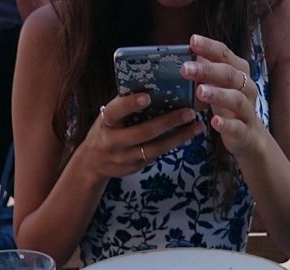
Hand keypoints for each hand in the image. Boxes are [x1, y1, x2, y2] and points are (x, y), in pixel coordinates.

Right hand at [79, 91, 201, 180]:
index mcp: (106, 123)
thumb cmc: (107, 129)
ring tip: (196, 126)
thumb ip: (125, 103)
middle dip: (167, 122)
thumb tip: (153, 81)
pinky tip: (188, 135)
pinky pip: (156, 155)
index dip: (130, 104)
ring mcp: (124, 158)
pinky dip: (173, 144)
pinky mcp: (135, 167)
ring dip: (178, 137)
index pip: (115, 111)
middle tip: (188, 112)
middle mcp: (113, 142)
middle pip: (142, 133)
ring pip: (154, 149)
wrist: (93, 162)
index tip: (147, 96)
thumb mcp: (109, 116)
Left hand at [181, 34, 262, 158]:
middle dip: (207, 70)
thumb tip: (192, 50)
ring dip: (217, 94)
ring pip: (235, 99)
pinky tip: (214, 121)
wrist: (250, 138)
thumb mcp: (218, 87)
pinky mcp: (245, 131)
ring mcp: (247, 110)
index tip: (192, 40)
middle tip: (185, 68)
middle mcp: (247, 88)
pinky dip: (226, 123)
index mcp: (240, 73)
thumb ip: (208, 70)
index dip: (209, 47)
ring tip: (199, 91)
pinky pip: (237, 126)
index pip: (225, 55)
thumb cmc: (229, 109)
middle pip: (229, 75)